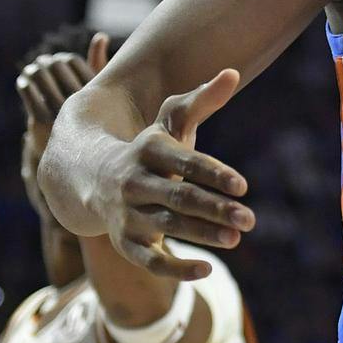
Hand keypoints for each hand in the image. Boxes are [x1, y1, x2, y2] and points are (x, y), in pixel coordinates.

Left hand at [16, 32, 109, 129]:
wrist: (75, 157)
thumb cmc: (92, 118)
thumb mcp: (99, 92)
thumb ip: (99, 62)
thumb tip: (100, 35)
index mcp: (95, 93)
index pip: (73, 62)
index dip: (63, 60)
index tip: (57, 61)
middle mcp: (79, 103)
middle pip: (56, 66)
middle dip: (46, 62)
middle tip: (41, 62)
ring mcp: (59, 113)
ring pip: (40, 78)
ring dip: (33, 71)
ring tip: (31, 70)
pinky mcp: (41, 123)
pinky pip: (29, 94)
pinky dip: (24, 85)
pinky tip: (24, 83)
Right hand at [96, 69, 254, 279]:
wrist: (91, 178)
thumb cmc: (147, 150)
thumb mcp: (169, 124)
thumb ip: (200, 101)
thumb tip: (232, 73)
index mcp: (147, 150)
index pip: (184, 162)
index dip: (213, 173)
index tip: (243, 185)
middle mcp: (134, 182)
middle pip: (178, 197)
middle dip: (215, 208)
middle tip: (250, 219)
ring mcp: (128, 214)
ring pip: (168, 227)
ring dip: (203, 234)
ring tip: (236, 238)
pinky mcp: (126, 242)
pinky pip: (150, 261)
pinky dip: (176, 268)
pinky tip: (206, 269)